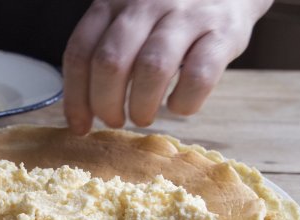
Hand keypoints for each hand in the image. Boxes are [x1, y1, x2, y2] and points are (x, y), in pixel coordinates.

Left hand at [63, 0, 272, 133]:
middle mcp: (146, 3)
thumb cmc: (169, 11)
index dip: (75, 97)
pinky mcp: (223, 32)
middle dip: (106, 104)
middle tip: (114, 120)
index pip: (80, 52)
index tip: (79, 126)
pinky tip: (179, 105)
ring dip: (141, 106)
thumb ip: (105, 47)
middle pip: (111, 62)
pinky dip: (184, 102)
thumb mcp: (129, 15)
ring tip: (142, 117)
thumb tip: (82, 109)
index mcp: (113, 1)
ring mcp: (186, 15)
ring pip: (152, 69)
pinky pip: (198, 76)